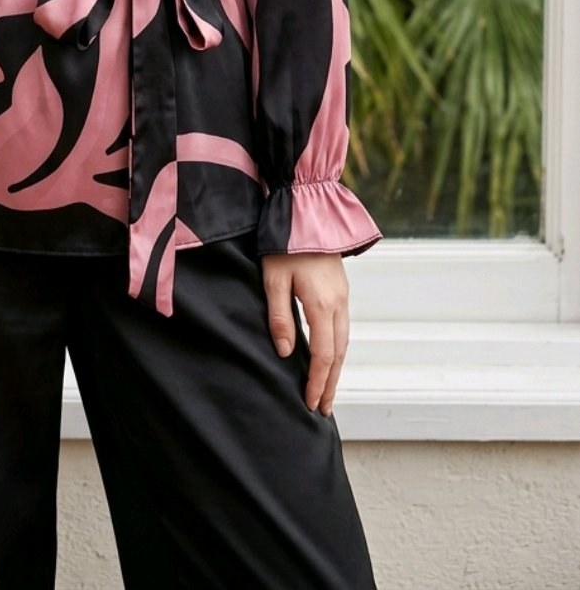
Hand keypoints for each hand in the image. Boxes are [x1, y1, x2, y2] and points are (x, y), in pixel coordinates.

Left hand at [260, 252, 349, 416]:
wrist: (306, 211)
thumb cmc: (285, 244)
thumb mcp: (274, 280)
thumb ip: (280, 317)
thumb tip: (287, 353)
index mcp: (322, 304)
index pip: (323, 355)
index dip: (318, 382)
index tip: (311, 403)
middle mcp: (338, 304)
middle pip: (338, 354)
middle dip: (331, 383)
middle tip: (324, 408)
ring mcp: (343, 296)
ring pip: (344, 341)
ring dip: (336, 368)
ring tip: (328, 389)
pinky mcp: (341, 288)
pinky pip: (343, 327)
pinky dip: (338, 349)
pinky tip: (330, 355)